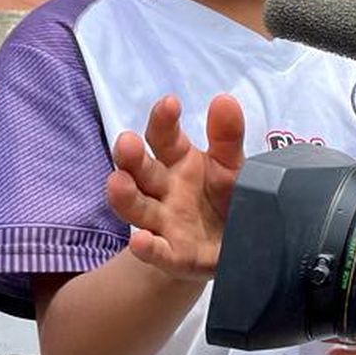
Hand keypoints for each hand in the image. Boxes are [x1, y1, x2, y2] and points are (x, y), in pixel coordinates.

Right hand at [104, 94, 245, 280]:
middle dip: (131, 157)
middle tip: (127, 143)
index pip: (164, 137)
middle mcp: (165, 189)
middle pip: (141, 170)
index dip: (164, 120)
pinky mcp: (175, 255)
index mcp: (179, 162)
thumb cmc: (228, 197)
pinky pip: (158, 252)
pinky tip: (140, 241)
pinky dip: (148, 248)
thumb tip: (224, 99)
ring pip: (137, 207)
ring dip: (125, 196)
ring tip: (118, 182)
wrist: (237, 247)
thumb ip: (227, 137)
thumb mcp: (232, 165)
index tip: (170, 103)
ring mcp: (165, 222)